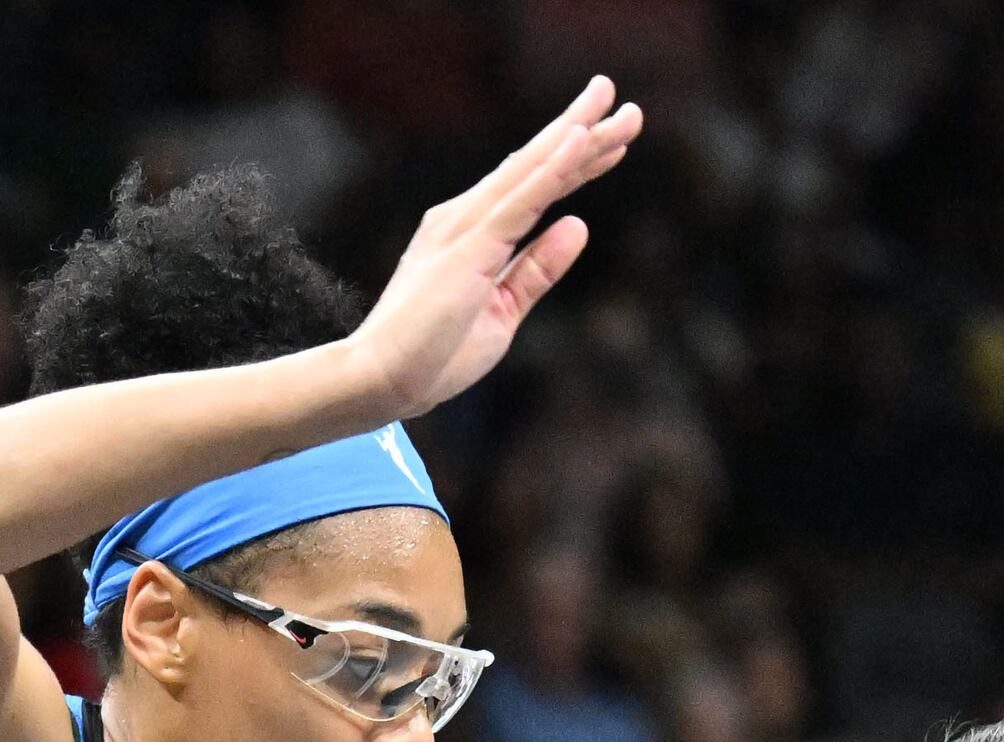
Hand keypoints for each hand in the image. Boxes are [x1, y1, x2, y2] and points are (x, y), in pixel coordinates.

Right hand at [344, 78, 643, 420]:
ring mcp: (466, 227)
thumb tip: (576, 225)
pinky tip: (579, 139)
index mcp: (473, 233)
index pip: (533, 187)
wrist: (381, 380)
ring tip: (613, 102)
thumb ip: (537, 270)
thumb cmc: (435, 354)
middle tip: (622, 100)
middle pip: (534, 165)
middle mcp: (466, 216)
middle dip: (581, 129)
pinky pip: (521, 200)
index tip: (611, 138)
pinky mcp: (470, 247)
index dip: (574, 160)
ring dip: (575, 135)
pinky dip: (552, 169)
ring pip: (532, 170)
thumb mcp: (503, 312)